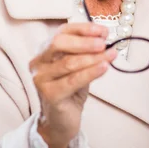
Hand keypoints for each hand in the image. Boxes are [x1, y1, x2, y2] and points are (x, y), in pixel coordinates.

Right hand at [29, 23, 116, 147]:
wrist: (62, 120)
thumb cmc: (71, 89)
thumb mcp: (80, 65)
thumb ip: (87, 51)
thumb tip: (104, 37)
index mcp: (45, 50)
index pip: (63, 31)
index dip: (84, 29)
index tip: (103, 31)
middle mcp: (38, 62)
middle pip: (59, 43)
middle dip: (85, 42)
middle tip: (104, 44)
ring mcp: (40, 79)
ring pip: (69, 62)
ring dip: (93, 58)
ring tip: (111, 55)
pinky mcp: (49, 94)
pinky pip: (73, 80)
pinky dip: (91, 72)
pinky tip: (104, 67)